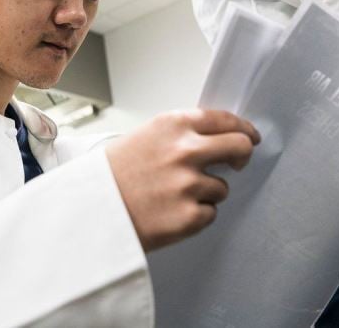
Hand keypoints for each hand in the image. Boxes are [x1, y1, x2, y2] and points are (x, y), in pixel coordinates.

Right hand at [105, 109, 259, 251]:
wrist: (89, 211)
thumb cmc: (112, 174)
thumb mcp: (145, 137)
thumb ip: (180, 134)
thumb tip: (215, 138)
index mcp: (174, 125)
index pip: (224, 120)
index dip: (242, 128)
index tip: (249, 135)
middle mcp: (185, 151)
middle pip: (240, 147)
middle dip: (243, 155)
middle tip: (237, 163)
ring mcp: (189, 185)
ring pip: (222, 187)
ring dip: (206, 192)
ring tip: (172, 196)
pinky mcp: (189, 217)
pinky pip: (210, 214)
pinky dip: (195, 216)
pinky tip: (169, 212)